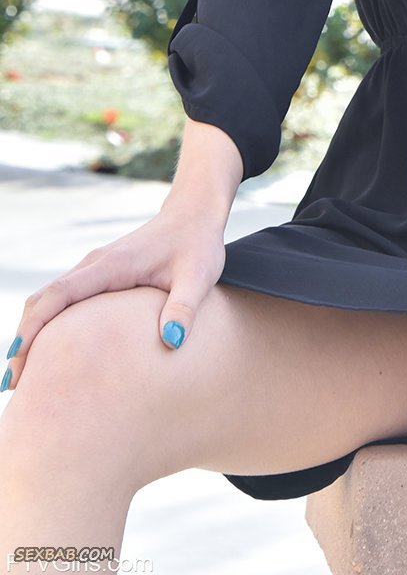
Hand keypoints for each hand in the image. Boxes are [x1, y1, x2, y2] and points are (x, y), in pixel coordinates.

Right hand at [2, 202, 226, 393]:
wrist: (194, 213)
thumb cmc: (197, 244)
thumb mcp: (198, 276)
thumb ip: (184, 307)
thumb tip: (172, 341)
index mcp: (111, 265)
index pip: (59, 295)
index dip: (35, 327)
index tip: (18, 358)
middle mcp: (94, 265)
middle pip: (43, 300)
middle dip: (24, 339)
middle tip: (14, 382)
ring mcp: (94, 268)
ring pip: (48, 299)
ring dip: (32, 332)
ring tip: (24, 376)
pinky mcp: (99, 275)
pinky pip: (61, 299)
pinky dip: (46, 323)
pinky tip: (50, 351)